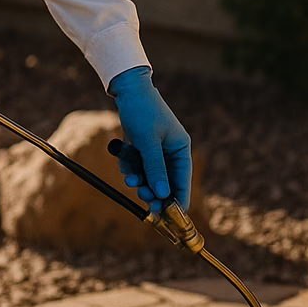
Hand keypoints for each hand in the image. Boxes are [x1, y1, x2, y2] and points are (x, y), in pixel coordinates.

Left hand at [109, 65, 191, 212]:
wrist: (127, 89)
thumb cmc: (142, 111)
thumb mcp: (148, 141)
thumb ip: (155, 168)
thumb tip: (163, 194)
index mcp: (180, 149)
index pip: (183, 180)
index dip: (178, 200)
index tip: (171, 217)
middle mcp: (171, 151)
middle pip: (165, 181)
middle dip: (154, 190)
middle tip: (144, 199)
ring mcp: (156, 150)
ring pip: (149, 175)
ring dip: (140, 179)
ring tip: (130, 179)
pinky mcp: (143, 148)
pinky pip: (138, 166)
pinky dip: (130, 167)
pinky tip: (124, 161)